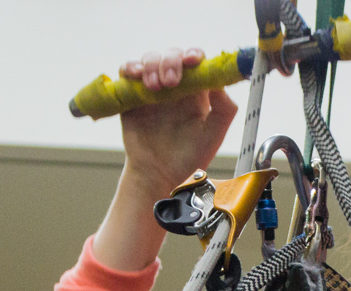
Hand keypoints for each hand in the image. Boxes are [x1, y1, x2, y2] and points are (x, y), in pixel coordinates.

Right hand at [117, 48, 237, 194]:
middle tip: (171, 83)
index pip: (196, 61)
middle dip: (171, 61)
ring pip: (150, 59)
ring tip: (154, 86)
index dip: (195, 55)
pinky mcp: (132, 95)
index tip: (193, 61)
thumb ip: (224, 109)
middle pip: (173, 54)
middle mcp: (175, 85)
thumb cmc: (188, 157)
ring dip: (152, 65)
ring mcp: (152, 88)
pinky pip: (127, 72)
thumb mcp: (214, 135)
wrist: (158, 175)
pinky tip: (135, 75)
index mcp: (196, 90)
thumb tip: (218, 83)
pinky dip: (129, 67)